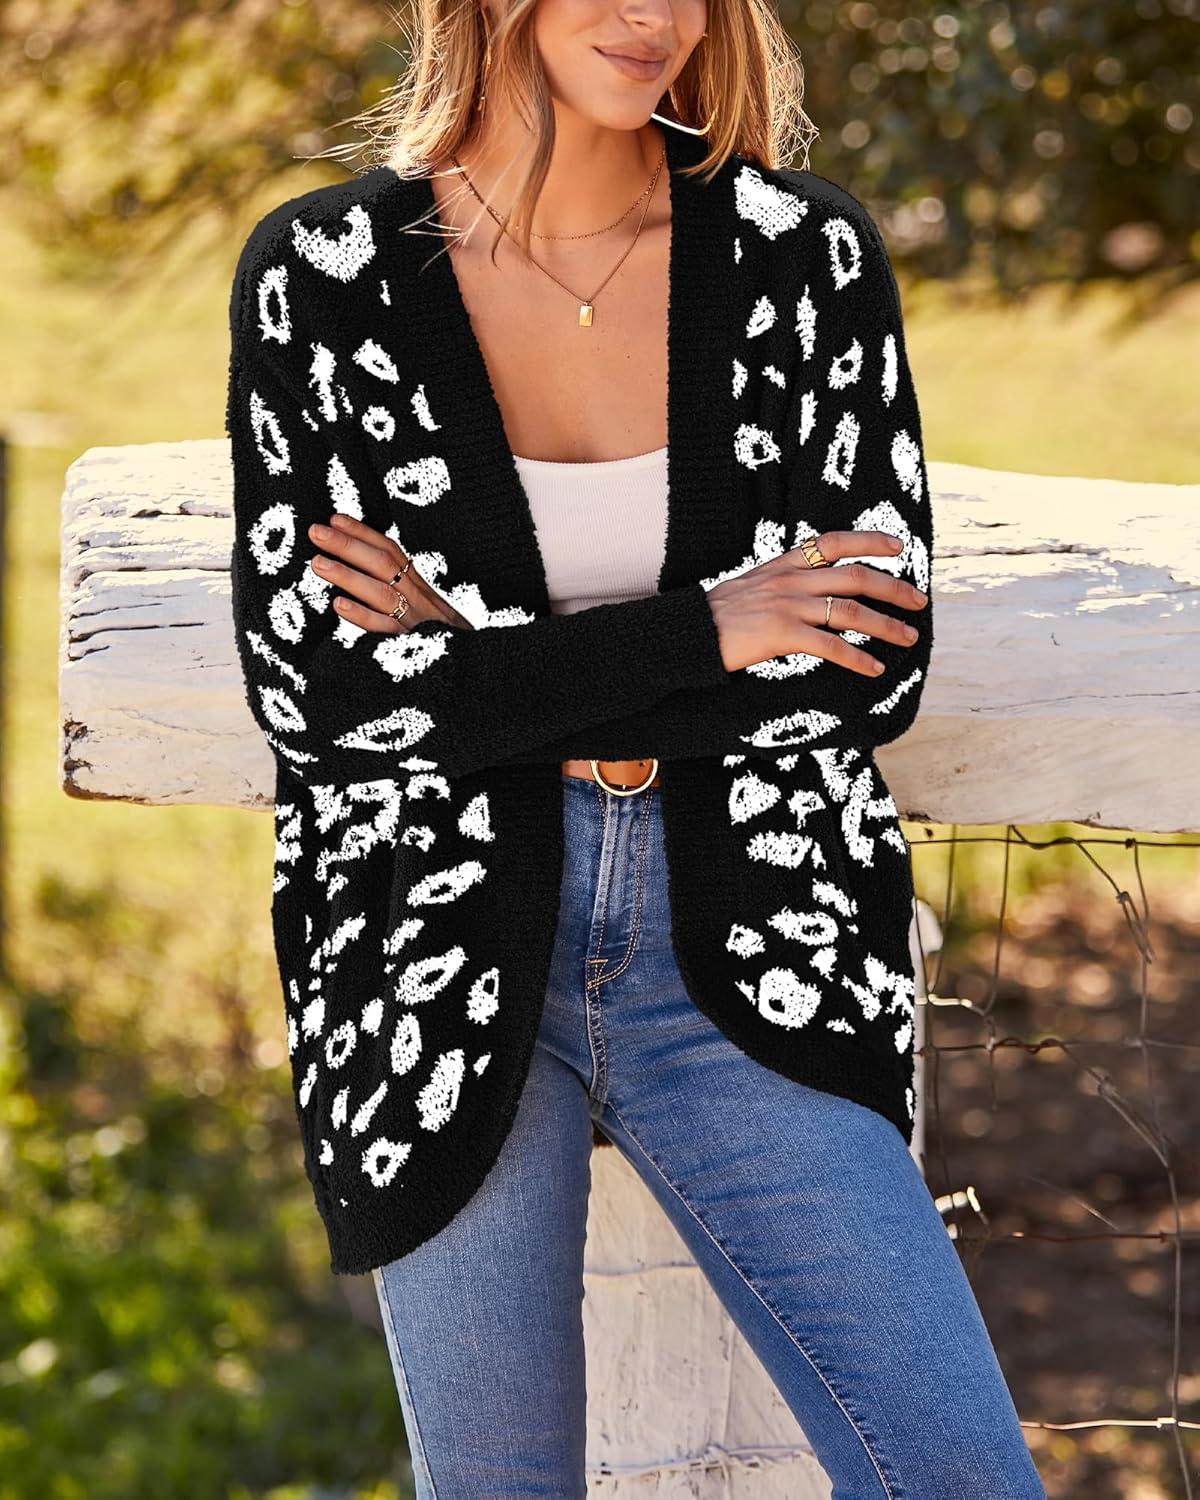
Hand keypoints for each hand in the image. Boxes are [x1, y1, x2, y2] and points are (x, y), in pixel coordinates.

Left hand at [307, 514, 473, 632]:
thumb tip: (364, 577)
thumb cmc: (447, 640)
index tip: (335, 519)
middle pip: (383, 564)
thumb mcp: (429, 611)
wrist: (479, 666)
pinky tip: (339, 605)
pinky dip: (363, 616)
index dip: (364, 533)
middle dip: (349, 546)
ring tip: (319, 563)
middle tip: (316, 532)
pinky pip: (386, 629)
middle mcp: (419, 599)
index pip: (391, 552)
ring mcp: (416, 621)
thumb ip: (403, 593)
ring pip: (381, 592)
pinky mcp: (413, 646)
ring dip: (349, 575)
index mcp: (420, 588)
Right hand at [704, 529, 928, 674]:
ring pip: (851, 612)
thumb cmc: (721, 615)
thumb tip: (818, 593)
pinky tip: (874, 669)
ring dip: (886, 626)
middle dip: (894, 589)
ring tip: (908, 638)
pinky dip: (857, 659)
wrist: (689, 632)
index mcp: (786, 563)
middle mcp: (792, 579)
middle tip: (919, 601)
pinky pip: (830, 646)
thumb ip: (787, 583)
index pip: (835, 542)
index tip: (899, 548)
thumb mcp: (756, 585)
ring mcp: (788, 605)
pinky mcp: (782, 634)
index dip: (870, 541)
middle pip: (857, 577)